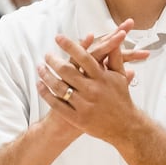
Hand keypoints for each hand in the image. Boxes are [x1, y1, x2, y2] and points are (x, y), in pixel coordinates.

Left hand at [36, 22, 142, 144]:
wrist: (125, 127)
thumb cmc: (121, 99)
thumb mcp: (120, 76)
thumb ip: (115, 56)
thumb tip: (115, 38)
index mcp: (102, 78)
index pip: (83, 57)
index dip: (70, 46)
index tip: (58, 38)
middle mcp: (92, 90)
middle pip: (67, 71)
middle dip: (53, 61)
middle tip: (47, 55)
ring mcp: (84, 105)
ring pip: (59, 87)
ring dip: (46, 76)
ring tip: (40, 68)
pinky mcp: (78, 118)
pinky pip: (57, 104)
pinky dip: (46, 94)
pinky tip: (40, 85)